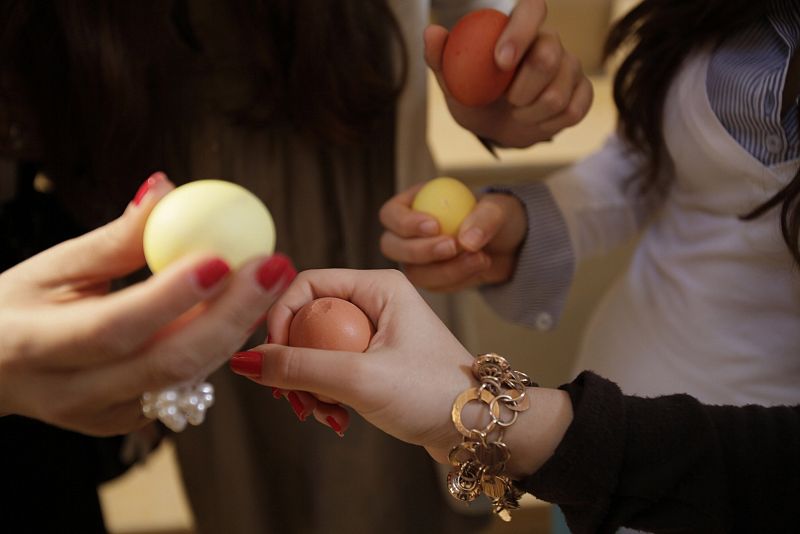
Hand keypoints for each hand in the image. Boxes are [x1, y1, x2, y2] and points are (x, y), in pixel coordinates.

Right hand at [0, 173, 294, 435]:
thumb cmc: (19, 305)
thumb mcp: (51, 266)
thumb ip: (113, 238)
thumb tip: (167, 189)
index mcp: (36, 346)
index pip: (114, 328)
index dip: (171, 296)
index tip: (223, 257)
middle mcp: (72, 393)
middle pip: (168, 362)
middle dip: (233, 313)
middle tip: (276, 265)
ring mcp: (103, 416)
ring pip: (188, 376)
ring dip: (238, 326)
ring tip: (273, 278)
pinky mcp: (126, 421)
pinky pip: (185, 382)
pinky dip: (218, 343)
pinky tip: (245, 306)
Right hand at [233, 269, 476, 461]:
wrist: (481, 430)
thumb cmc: (433, 394)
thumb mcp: (361, 379)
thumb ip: (300, 368)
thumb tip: (244, 361)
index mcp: (378, 287)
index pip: (307, 284)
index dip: (280, 319)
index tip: (271, 360)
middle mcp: (376, 303)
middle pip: (308, 320)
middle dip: (294, 363)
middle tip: (293, 399)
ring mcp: (377, 333)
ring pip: (317, 350)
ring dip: (309, 385)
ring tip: (321, 415)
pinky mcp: (377, 361)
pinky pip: (333, 370)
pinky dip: (326, 395)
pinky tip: (336, 418)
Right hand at [379, 186, 526, 290]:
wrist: (510, 246)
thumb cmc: (498, 217)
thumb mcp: (499, 208)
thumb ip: (485, 218)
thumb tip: (466, 241)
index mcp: (413, 204)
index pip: (391, 215)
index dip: (406, 223)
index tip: (435, 226)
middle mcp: (407, 233)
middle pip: (391, 247)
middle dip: (420, 250)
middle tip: (452, 246)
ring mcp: (416, 259)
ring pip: (413, 273)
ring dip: (446, 270)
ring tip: (481, 258)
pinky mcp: (430, 279)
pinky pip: (435, 287)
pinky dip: (458, 280)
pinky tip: (480, 267)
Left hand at [427, 0, 592, 147]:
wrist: (496, 128)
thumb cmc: (476, 97)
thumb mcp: (453, 82)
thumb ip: (442, 58)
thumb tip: (432, 32)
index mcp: (519, 28)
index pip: (532, 8)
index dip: (520, 32)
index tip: (500, 62)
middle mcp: (550, 41)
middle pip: (548, 56)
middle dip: (522, 89)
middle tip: (507, 101)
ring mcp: (570, 66)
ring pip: (558, 93)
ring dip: (530, 114)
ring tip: (518, 113)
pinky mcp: (582, 93)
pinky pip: (572, 112)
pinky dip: (547, 125)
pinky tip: (536, 122)